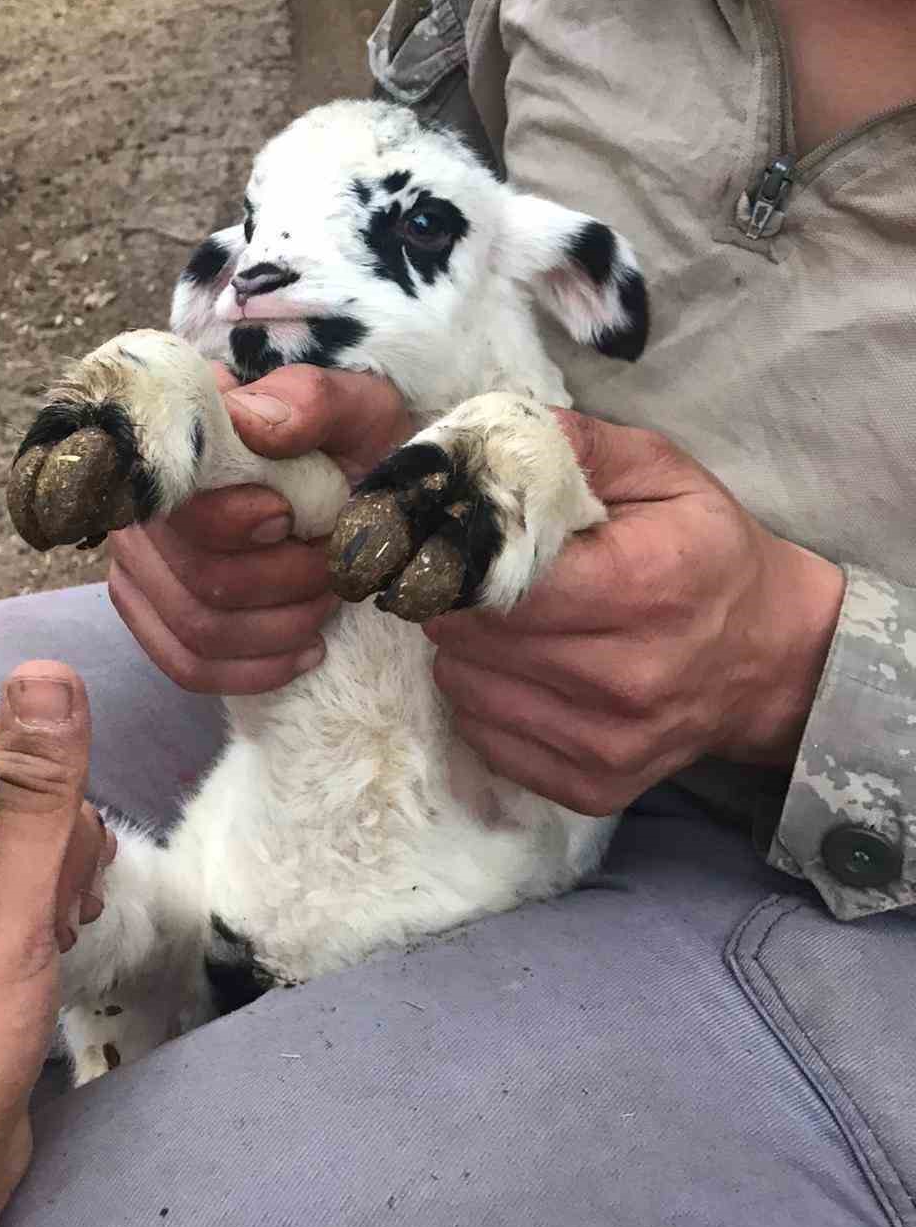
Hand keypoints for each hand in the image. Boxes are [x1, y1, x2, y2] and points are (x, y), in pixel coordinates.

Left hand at [0, 663, 114, 1226]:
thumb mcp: (0, 911)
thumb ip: (34, 795)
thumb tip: (51, 673)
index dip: (16, 756)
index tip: (54, 815)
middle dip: (46, 826)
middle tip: (59, 894)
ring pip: (4, 829)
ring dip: (53, 865)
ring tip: (61, 926)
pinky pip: (3, 878)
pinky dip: (42, 898)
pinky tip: (58, 938)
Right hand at [108, 364, 413, 694]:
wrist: (352, 471)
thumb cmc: (346, 436)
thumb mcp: (351, 403)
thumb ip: (307, 401)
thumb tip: (250, 423)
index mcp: (174, 448)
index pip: (183, 509)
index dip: (238, 525)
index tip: (294, 519)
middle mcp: (140, 509)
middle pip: (199, 583)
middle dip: (285, 584)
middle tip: (332, 564)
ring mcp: (140, 566)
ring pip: (198, 632)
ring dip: (281, 627)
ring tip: (326, 599)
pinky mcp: (155, 614)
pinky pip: (187, 667)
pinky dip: (255, 669)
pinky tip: (306, 651)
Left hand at [426, 412, 845, 816]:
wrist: (773, 657)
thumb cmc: (708, 552)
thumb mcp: (662, 472)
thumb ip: (576, 446)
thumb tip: (492, 440)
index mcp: (639, 585)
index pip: (496, 580)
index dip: (460, 557)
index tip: (453, 543)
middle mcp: (624, 676)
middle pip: (471, 637)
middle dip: (456, 600)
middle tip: (475, 580)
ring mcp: (607, 742)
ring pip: (465, 688)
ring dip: (465, 651)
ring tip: (505, 625)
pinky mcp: (593, 786)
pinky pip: (486, 738)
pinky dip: (485, 701)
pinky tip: (522, 671)